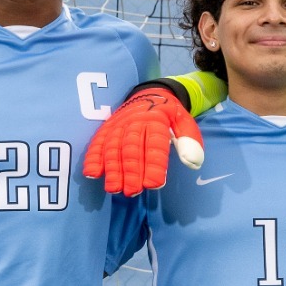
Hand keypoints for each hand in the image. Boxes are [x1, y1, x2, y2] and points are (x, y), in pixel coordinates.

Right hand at [81, 86, 204, 195]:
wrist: (150, 93)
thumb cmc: (169, 114)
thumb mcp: (185, 122)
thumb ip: (190, 140)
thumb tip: (193, 163)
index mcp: (156, 120)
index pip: (155, 145)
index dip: (154, 166)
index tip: (154, 184)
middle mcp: (134, 122)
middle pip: (131, 149)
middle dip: (131, 172)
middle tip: (132, 192)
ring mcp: (118, 125)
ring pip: (113, 148)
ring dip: (112, 170)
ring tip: (114, 189)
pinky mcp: (106, 128)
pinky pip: (98, 142)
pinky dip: (93, 157)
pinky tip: (92, 174)